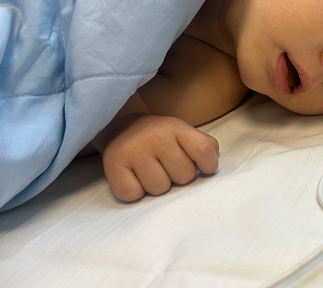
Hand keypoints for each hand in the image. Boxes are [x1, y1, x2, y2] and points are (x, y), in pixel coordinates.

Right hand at [100, 114, 218, 200]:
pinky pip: (133, 195)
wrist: (120, 127)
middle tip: (166, 165)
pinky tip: (134, 177)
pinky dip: (135, 192)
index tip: (202, 168)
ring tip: (150, 170)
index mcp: (175, 127)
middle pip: (184, 176)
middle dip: (178, 176)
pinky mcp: (113, 165)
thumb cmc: (160, 138)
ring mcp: (133, 150)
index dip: (208, 165)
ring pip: (160, 189)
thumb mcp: (183, 132)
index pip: (204, 151)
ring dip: (157, 185)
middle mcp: (155, 136)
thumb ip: (203, 146)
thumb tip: (210, 165)